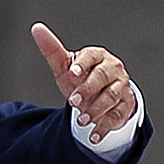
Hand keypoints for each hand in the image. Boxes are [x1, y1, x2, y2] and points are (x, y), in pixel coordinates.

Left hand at [31, 22, 137, 143]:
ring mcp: (122, 87)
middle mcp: (113, 69)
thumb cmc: (80, 77)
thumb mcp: (65, 66)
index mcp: (98, 56)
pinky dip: (105, 126)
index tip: (72, 73)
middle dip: (88, 90)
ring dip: (96, 110)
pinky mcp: (126, 105)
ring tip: (82, 120)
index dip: (82, 64)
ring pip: (112, 96)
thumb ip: (52, 50)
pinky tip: (93, 135)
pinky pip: (118, 115)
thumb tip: (37, 29)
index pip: (92, 57)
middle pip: (104, 77)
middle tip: (73, 102)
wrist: (99, 95)